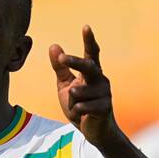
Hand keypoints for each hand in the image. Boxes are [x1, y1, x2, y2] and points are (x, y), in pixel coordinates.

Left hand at [49, 25, 119, 147]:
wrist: (94, 131)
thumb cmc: (80, 105)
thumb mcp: (65, 85)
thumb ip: (60, 68)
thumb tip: (54, 46)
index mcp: (92, 72)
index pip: (91, 53)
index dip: (89, 40)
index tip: (86, 27)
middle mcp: (101, 79)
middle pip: (88, 66)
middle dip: (75, 62)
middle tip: (62, 58)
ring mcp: (104, 93)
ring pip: (78, 92)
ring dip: (72, 102)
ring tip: (78, 108)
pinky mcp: (104, 107)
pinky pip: (81, 106)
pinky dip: (76, 111)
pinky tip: (83, 115)